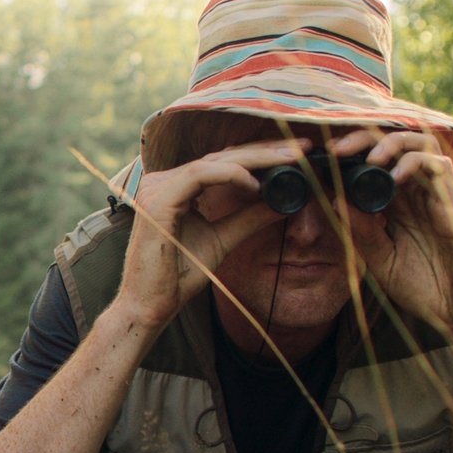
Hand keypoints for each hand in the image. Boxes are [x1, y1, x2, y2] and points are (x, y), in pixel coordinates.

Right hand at [115, 140, 307, 326]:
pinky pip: (199, 176)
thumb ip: (249, 218)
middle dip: (264, 151)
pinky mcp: (157, 201)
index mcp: (173, 187)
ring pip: (213, 161)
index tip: (296, 154)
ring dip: (254, 159)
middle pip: (220, 156)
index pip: (221, 162)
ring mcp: (155, 188)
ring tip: (288, 160)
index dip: (259, 155)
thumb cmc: (177, 277)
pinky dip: (230, 176)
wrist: (150, 305)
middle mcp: (161, 181)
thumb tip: (284, 202)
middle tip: (303, 147)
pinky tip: (256, 184)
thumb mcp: (223, 240)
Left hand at [334, 129, 452, 342]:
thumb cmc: (424, 287)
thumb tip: (334, 199)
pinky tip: (395, 175)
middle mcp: (416, 193)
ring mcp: (436, 194)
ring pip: (419, 144)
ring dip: (390, 143)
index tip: (319, 161)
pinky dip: (415, 162)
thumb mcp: (380, 259)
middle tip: (335, 150)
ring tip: (368, 158)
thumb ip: (360, 231)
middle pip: (393, 145)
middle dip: (362, 139)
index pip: (373, 164)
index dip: (349, 156)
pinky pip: (438, 166)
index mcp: (396, 204)